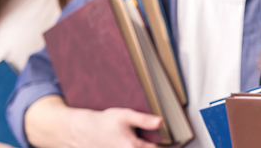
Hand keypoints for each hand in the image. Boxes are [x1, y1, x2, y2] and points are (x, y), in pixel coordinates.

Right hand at [25, 95, 162, 147]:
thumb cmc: (104, 122)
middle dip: (158, 147)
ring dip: (146, 146)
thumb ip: (144, 120)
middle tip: (169, 143)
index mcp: (133, 147)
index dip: (170, 147)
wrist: (82, 131)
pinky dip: (138, 147)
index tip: (178, 143)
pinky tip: (138, 143)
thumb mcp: (125, 115)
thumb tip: (161, 121)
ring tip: (150, 141)